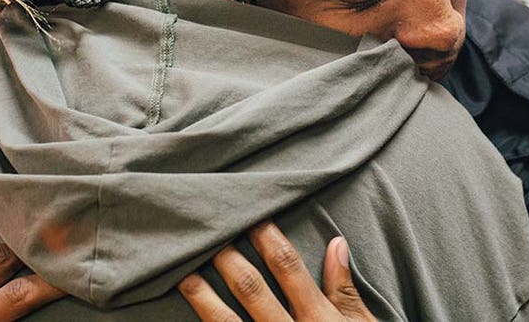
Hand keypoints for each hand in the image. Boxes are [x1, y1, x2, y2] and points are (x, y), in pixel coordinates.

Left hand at [178, 222, 373, 320]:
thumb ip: (344, 289)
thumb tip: (336, 243)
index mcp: (319, 320)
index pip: (288, 268)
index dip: (268, 239)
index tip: (251, 216)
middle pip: (251, 290)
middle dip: (228, 259)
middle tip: (208, 232)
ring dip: (203, 297)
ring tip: (184, 273)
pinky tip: (194, 317)